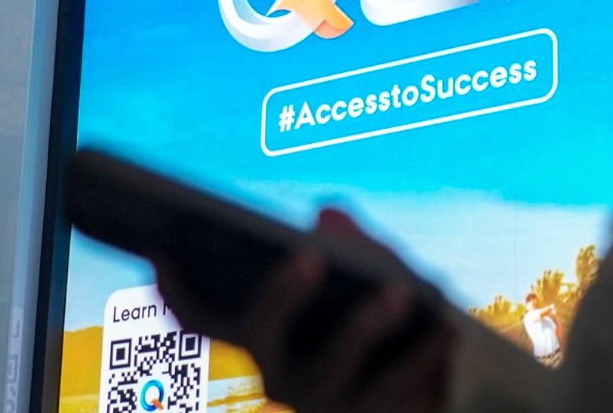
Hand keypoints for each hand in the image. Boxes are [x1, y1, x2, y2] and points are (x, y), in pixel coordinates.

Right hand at [154, 208, 457, 412]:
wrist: (446, 382)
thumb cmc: (394, 312)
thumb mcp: (376, 268)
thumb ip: (354, 243)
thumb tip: (326, 218)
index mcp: (268, 334)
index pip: (205, 315)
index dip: (175, 291)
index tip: (163, 253)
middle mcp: (287, 376)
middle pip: (265, 340)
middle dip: (279, 297)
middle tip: (309, 257)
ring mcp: (334, 406)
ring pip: (337, 372)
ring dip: (367, 329)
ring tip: (401, 289)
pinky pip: (402, 397)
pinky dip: (428, 362)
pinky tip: (449, 333)